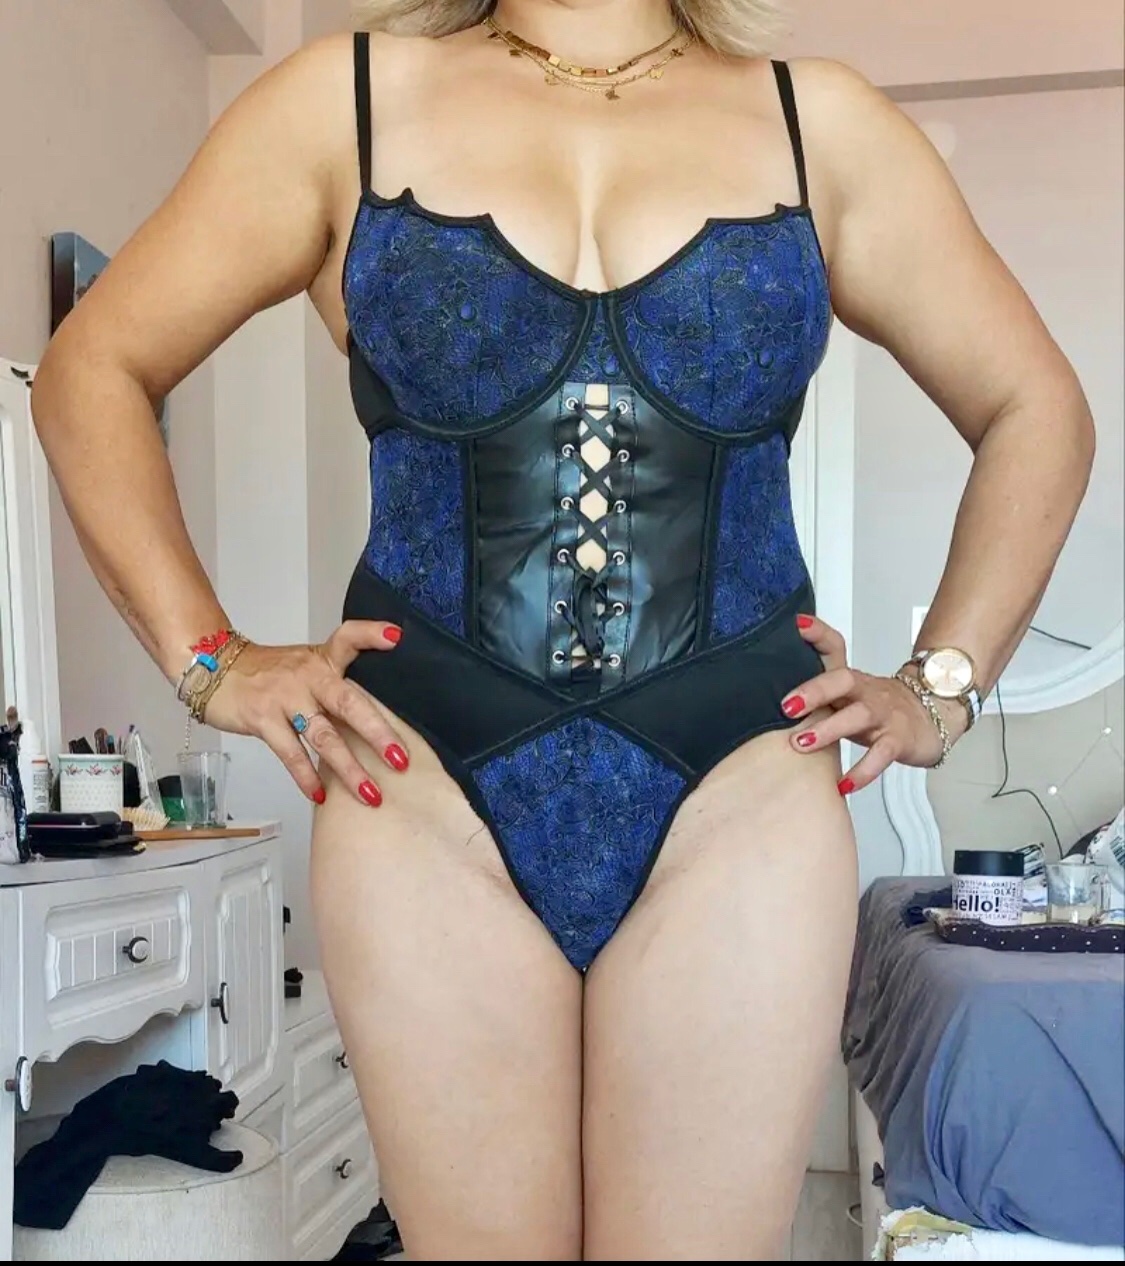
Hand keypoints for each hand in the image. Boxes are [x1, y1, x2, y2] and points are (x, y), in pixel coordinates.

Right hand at [201, 620, 406, 806]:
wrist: (213, 669)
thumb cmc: (269, 674)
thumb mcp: (306, 665)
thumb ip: (337, 684)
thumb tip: (376, 717)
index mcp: (322, 660)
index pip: (348, 638)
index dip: (371, 635)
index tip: (396, 638)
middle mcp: (308, 676)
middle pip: (348, 702)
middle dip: (378, 733)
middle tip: (401, 759)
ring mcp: (285, 698)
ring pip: (323, 736)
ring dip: (349, 768)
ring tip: (370, 794)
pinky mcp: (263, 718)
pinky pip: (290, 752)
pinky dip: (306, 776)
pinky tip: (320, 795)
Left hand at [781, 614, 967, 794]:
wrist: (933, 718)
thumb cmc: (879, 708)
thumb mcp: (847, 695)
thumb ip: (816, 691)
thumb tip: (771, 696)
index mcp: (850, 679)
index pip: (834, 648)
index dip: (817, 634)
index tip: (796, 625)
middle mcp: (866, 692)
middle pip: (842, 680)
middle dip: (813, 690)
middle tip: (785, 706)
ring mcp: (884, 715)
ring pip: (858, 717)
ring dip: (828, 730)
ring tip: (801, 744)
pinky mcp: (898, 740)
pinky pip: (880, 756)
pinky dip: (862, 772)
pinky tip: (843, 786)